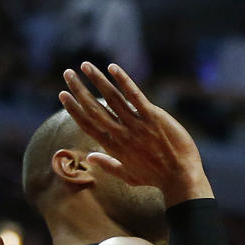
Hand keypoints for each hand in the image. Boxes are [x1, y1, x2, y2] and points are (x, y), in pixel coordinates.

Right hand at [59, 62, 212, 206]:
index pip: (88, 124)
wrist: (181, 178)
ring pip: (112, 98)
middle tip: (68, 74)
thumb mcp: (128, 176)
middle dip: (79, 90)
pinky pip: (135, 95)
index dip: (74, 108)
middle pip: (94, 108)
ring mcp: (137, 124)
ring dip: (97, 80)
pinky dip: (123, 81)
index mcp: (113, 147)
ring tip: (85, 66)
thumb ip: (108, 164)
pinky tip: (112, 68)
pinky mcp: (154, 117)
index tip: (63, 95)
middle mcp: (122, 134)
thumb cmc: (156, 178)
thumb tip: (89, 156)